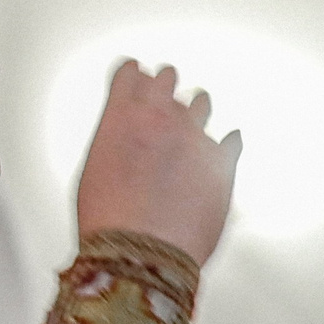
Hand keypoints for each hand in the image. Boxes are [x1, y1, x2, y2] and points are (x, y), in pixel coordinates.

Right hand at [74, 60, 243, 265]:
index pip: (129, 74)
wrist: (143, 254)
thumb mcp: (91, 174)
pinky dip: (227, 141)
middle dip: (163, 82)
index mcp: (122, 118)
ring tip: (194, 107)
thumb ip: (111, 144)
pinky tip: (228, 140)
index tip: (133, 70)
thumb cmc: (109, 223)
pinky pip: (231, 142)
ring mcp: (196, 138)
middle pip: (167, 80)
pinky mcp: (222, 162)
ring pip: (201, 102)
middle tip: (162, 82)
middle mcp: (162, 119)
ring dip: (194, 105)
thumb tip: (120, 142)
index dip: (131, 73)